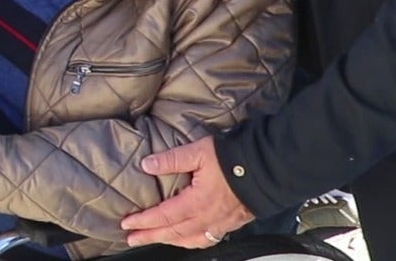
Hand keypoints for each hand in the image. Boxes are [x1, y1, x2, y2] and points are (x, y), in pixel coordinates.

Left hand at [120, 136, 255, 247]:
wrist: (268, 168)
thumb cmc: (233, 159)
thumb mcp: (199, 152)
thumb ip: (172, 159)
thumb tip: (146, 164)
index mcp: (197, 202)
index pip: (164, 216)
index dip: (144, 221)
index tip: (126, 224)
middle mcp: (208, 218)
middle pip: (173, 232)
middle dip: (150, 236)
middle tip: (131, 239)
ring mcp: (220, 223)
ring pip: (190, 239)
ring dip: (169, 241)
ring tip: (153, 240)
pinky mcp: (231, 223)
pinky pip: (207, 239)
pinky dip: (192, 242)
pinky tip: (186, 240)